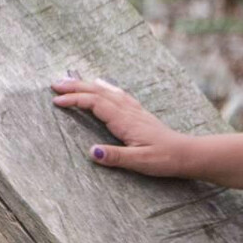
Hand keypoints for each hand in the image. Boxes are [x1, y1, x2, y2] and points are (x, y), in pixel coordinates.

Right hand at [51, 77, 193, 176]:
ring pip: (106, 91)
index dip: (75, 100)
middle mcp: (128, 111)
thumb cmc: (165, 159)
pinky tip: (102, 84)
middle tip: (54, 84)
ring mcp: (134, 110)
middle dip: (75, 86)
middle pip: (98, 92)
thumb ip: (116, 157)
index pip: (95, 104)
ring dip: (87, 84)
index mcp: (125, 121)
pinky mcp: (138, 113)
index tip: (56, 101)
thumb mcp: (140, 162)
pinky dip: (104, 87)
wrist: (187, 154)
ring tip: (70, 80)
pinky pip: (117, 94)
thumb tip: (91, 152)